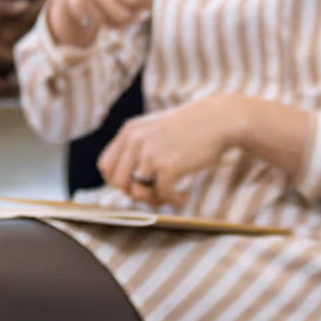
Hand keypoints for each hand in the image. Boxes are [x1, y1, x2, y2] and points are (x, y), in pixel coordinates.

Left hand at [100, 96, 243, 207]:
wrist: (215, 120)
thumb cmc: (188, 128)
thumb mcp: (154, 130)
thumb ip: (138, 148)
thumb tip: (128, 184)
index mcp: (129, 132)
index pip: (106, 166)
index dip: (118, 181)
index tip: (135, 186)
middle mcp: (135, 141)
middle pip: (118, 183)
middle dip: (135, 194)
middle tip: (154, 194)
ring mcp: (150, 153)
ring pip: (138, 193)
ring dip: (154, 200)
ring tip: (169, 195)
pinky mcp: (168, 166)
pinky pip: (163, 195)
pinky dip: (173, 201)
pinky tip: (182, 197)